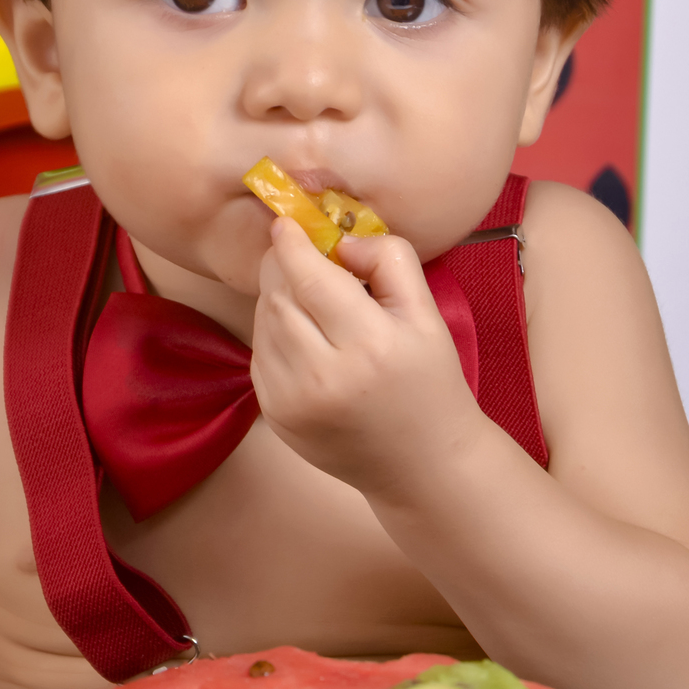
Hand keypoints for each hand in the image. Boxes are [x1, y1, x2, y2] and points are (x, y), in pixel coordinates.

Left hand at [249, 218, 483, 496]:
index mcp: (369, 345)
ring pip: (263, 323)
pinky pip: (259, 354)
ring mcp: (293, 403)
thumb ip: (389, 260)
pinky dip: (272, 334)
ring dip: (277, 299)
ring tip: (311, 303)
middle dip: (283, 268)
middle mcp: (324, 377)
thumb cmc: (429, 381)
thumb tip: (340, 240)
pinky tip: (304, 337)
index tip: (286, 223)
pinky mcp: (276, 418)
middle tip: (300, 256)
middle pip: (278, 297)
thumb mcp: (427, 313)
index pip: (310, 278)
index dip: (291, 244)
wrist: (423, 465)